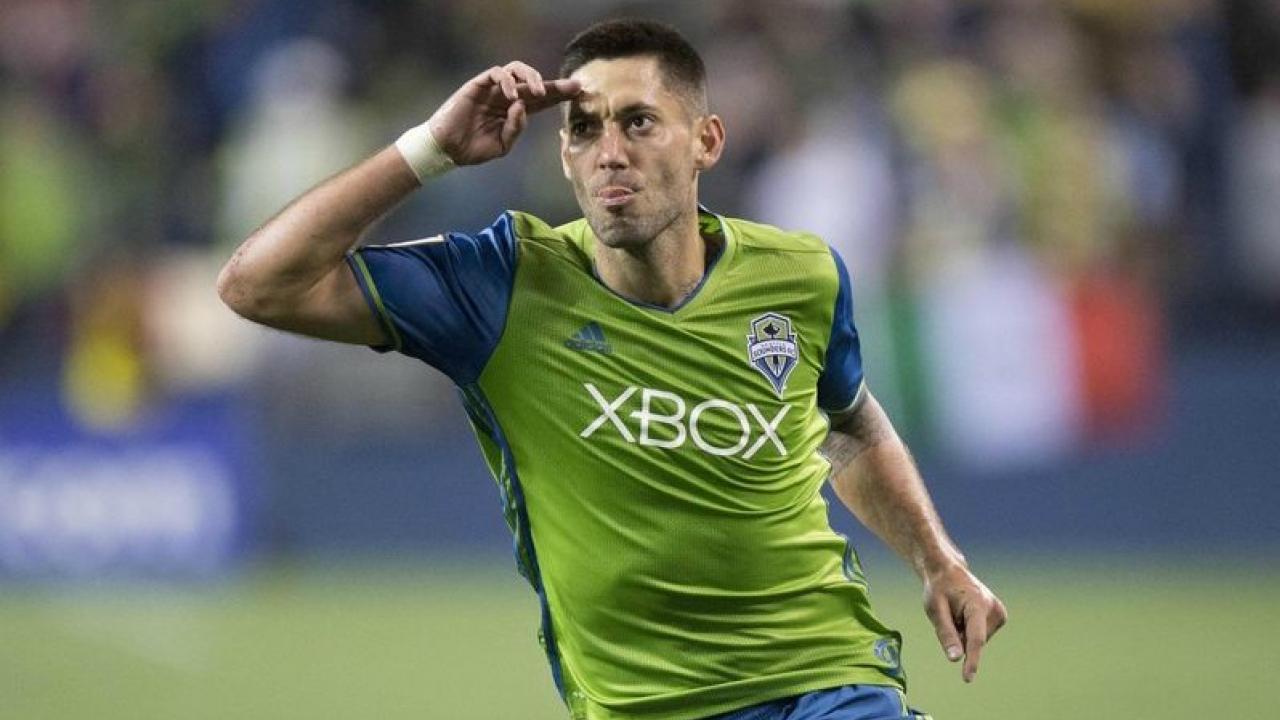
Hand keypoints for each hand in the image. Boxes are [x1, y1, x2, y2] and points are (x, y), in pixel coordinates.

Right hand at [425, 61, 580, 165]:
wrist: (447, 149)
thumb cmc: (473, 148)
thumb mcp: (502, 145)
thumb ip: (516, 128)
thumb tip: (523, 106)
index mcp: (515, 112)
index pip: (542, 100)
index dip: (561, 96)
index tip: (581, 94)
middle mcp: (507, 97)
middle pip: (535, 84)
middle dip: (556, 85)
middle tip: (573, 87)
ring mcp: (493, 90)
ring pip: (516, 70)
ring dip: (531, 78)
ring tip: (539, 92)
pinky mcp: (478, 85)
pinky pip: (496, 73)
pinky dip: (507, 81)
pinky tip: (512, 96)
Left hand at [922, 563, 1006, 682]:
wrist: (949, 572)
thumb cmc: (939, 589)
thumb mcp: (935, 610)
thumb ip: (946, 634)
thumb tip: (956, 659)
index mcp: (977, 605)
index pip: (975, 639)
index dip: (971, 660)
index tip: (967, 678)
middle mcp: (994, 609)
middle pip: (972, 641)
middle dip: (958, 636)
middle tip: (949, 613)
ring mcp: (999, 613)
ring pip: (976, 641)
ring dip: (963, 633)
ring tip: (957, 611)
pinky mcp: (1000, 617)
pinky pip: (980, 636)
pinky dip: (969, 631)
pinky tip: (964, 614)